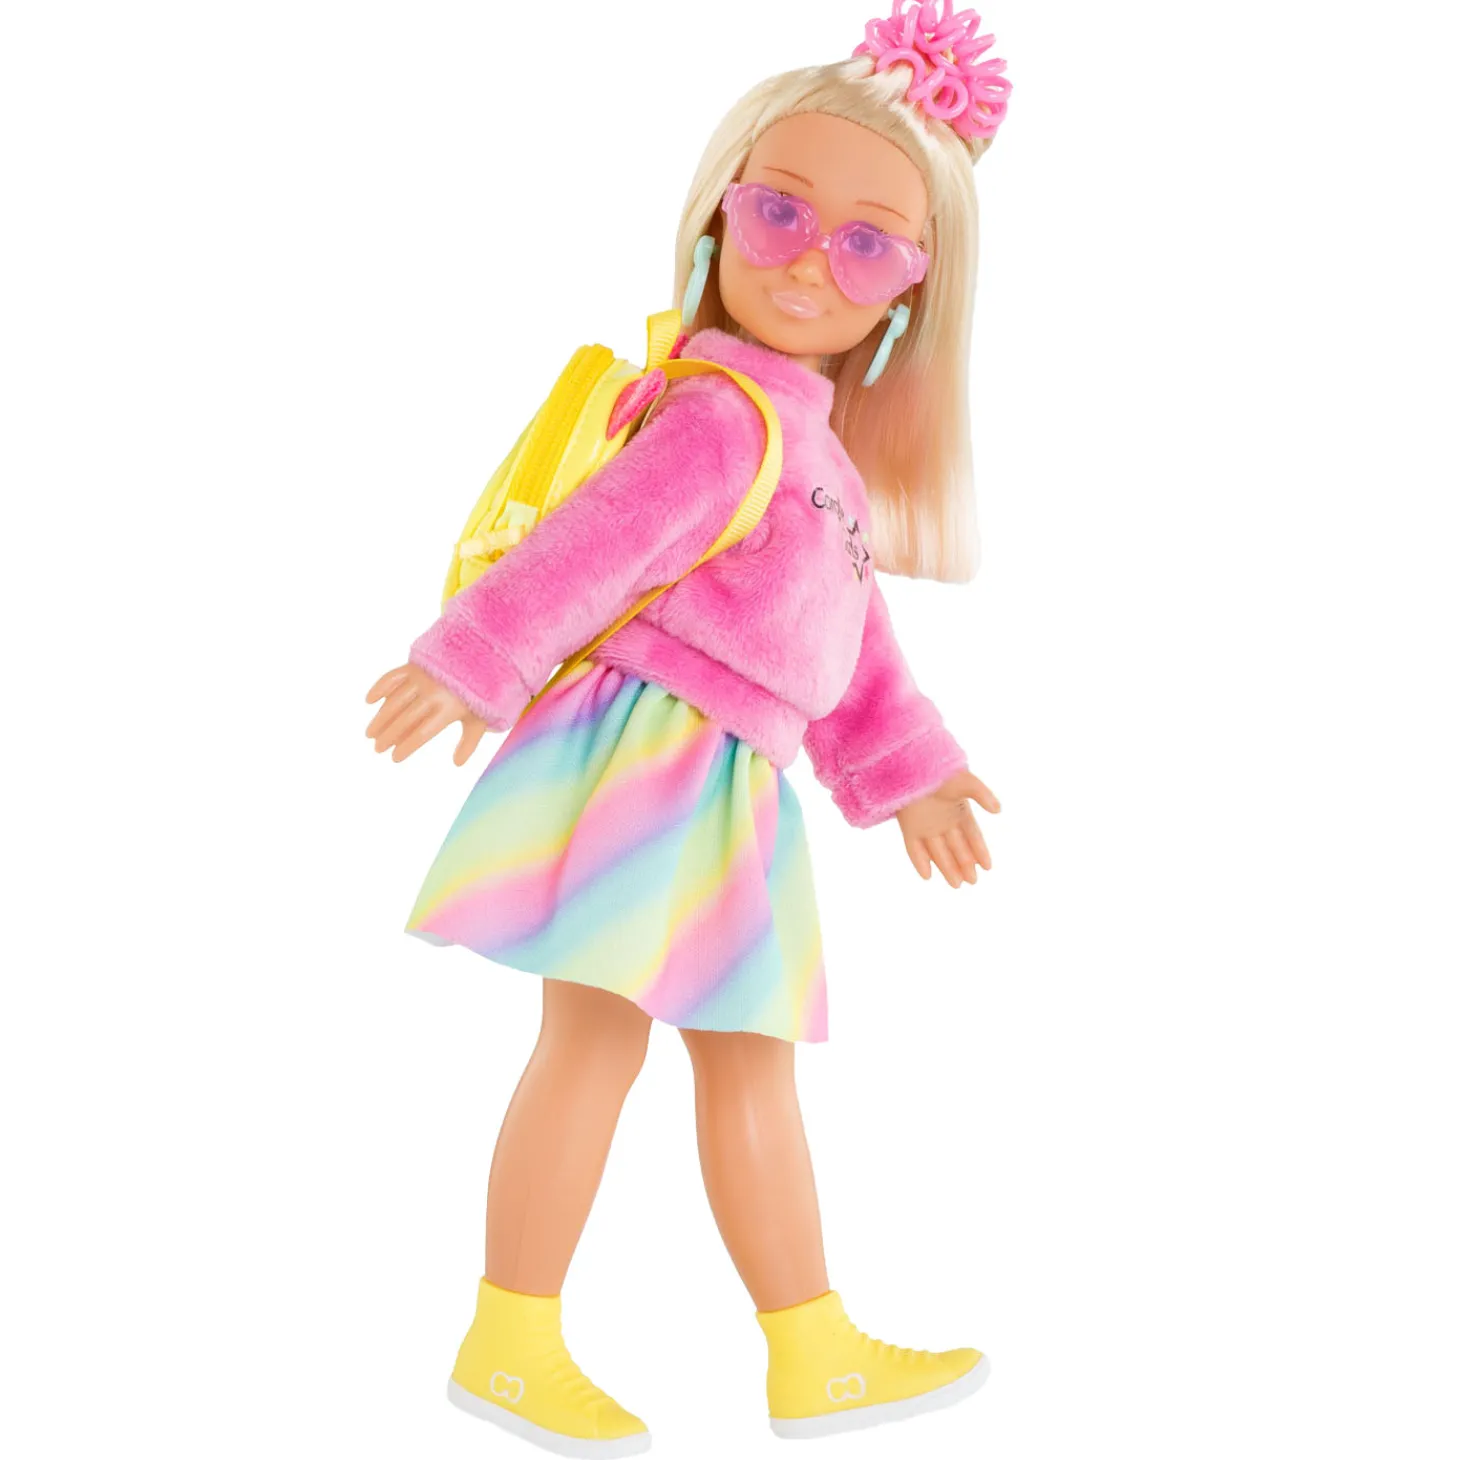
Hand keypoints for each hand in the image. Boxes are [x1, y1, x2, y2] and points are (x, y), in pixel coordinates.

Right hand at [365, 663, 488, 763]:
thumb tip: (457, 764)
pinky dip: (379, 688)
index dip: (406, 747)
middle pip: (405, 719)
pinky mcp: (413, 666)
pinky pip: (392, 677)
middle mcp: (432, 693)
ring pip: (394, 701)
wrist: (479, 657)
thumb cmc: (478, 693)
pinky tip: (369, 701)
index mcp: (448, 709)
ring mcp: (421, 678)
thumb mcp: (479, 718)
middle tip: (377, 748)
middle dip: (389, 736)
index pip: (422, 733)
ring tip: (370, 733)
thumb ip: (469, 742)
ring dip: (380, 718)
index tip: (394, 758)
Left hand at [896, 768, 1000, 887]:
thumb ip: (982, 794)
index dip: (980, 851)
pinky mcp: (909, 827)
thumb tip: (998, 810)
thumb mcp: (965, 781)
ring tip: (956, 884)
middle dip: (965, 864)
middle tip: (973, 881)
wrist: (913, 765)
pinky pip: (914, 848)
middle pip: (957, 848)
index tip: (988, 867)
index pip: (972, 836)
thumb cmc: (941, 772)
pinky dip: (920, 861)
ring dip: (947, 868)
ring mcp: (926, 826)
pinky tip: (927, 876)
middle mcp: (944, 822)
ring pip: (938, 852)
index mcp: (959, 811)